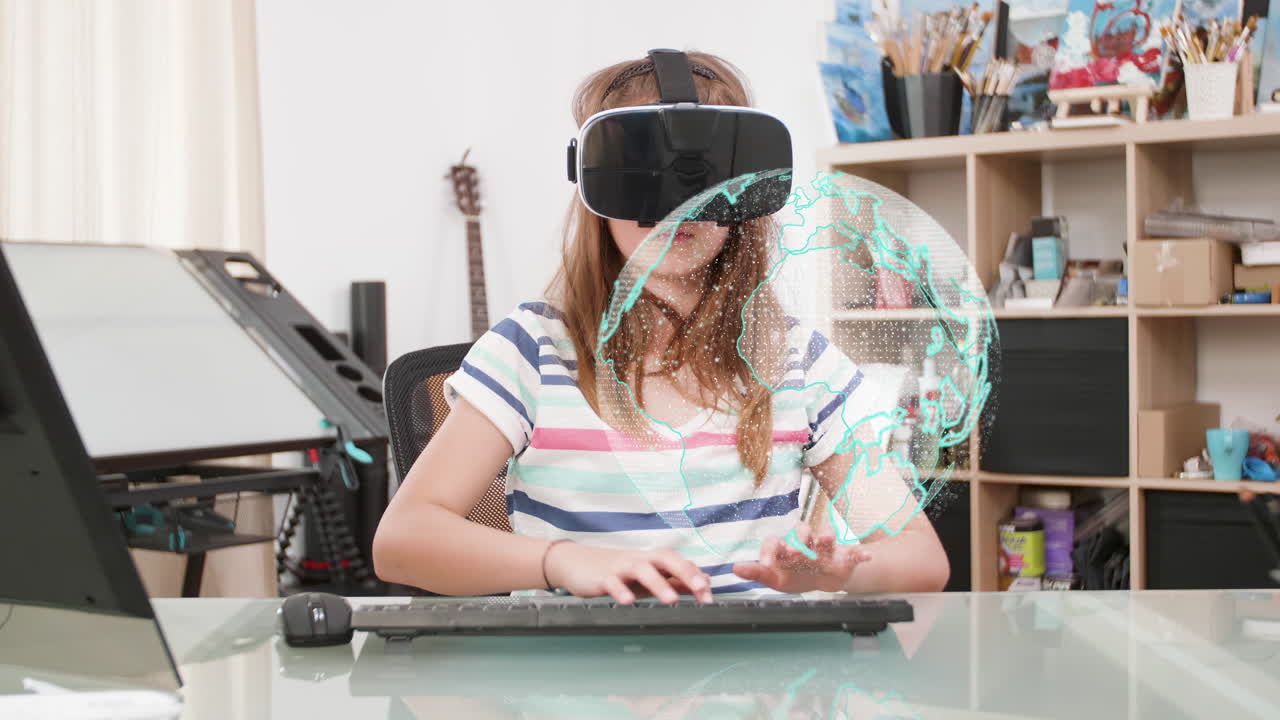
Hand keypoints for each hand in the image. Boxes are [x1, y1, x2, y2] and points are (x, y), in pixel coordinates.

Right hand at [543, 542, 713, 604]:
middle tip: (701, 589)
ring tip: (671, 600)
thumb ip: (674, 580)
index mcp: (654, 560)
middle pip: (666, 558)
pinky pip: (613, 583)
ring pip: (642, 570)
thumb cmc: (618, 571)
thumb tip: (703, 583)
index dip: (697, 578)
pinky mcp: (603, 577)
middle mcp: (641, 560)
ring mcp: (621, 567)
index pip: (680, 564)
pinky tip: (628, 602)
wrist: (578, 563)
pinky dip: (621, 591)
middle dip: (685, 572)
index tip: (710, 596)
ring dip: (658, 584)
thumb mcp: (648, 576)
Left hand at [732, 524, 870, 593]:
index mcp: (785, 548)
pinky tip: (865, 556)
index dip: (770, 552)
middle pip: (800, 534)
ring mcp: (825, 547)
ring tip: (828, 540)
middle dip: (798, 541)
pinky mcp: (844, 554)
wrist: (824, 580)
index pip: (774, 542)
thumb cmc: (796, 576)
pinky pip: (854, 552)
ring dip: (827, 536)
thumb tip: (734, 568)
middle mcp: (805, 543)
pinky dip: (860, 553)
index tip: (767, 566)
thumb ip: (757, 573)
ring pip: (825, 536)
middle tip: (795, 552)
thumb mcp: (776, 578)